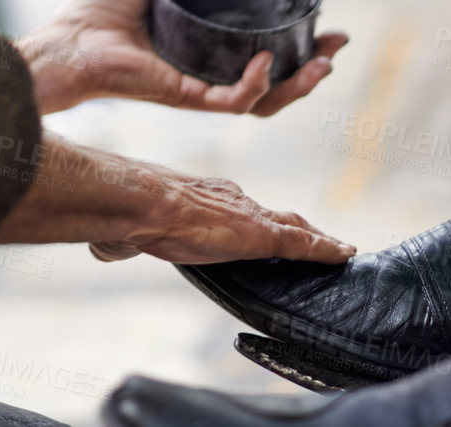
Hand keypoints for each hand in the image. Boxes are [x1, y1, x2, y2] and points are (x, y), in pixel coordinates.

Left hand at [16, 0, 347, 114]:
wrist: (63, 43)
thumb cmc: (92, 19)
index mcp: (201, 55)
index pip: (261, 62)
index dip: (296, 51)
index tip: (326, 30)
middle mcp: (204, 77)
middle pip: (272, 88)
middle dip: (310, 71)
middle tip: (334, 48)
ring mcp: (196, 91)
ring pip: (261, 103)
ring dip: (295, 87)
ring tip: (320, 64)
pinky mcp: (182, 96)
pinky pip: (229, 102)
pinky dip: (252, 86)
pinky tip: (264, 64)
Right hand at [89, 165, 353, 265]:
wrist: (146, 201)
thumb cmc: (134, 212)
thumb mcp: (134, 228)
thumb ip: (127, 238)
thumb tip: (105, 250)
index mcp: (209, 196)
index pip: (243, 208)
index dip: (260, 218)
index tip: (270, 225)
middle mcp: (235, 199)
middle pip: (276, 215)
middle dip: (298, 226)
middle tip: (320, 237)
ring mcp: (250, 216)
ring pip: (295, 227)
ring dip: (318, 238)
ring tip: (338, 249)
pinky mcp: (262, 234)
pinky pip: (304, 243)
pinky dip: (326, 248)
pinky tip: (345, 253)